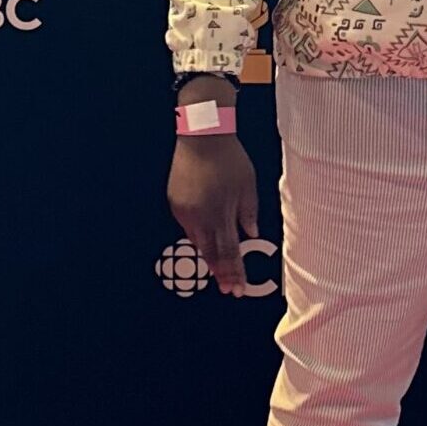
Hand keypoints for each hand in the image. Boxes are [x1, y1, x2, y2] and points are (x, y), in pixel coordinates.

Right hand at [167, 135, 259, 295]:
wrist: (201, 136)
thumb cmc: (229, 158)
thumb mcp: (248, 185)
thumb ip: (249, 212)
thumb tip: (251, 234)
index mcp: (220, 213)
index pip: (228, 252)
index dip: (233, 272)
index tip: (237, 289)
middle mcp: (200, 216)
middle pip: (210, 252)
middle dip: (220, 272)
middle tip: (227, 288)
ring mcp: (184, 211)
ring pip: (197, 240)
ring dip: (209, 255)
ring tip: (219, 270)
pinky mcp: (175, 203)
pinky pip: (188, 225)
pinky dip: (199, 234)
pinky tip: (206, 240)